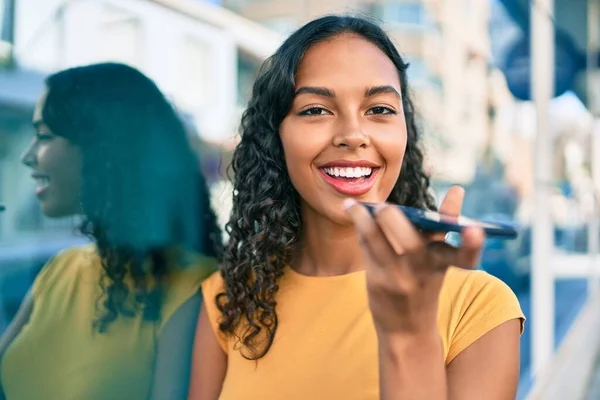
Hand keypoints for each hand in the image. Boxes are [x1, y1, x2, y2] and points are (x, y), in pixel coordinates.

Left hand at [344, 186, 484, 336]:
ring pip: (378, 242)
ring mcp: (399, 278)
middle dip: (395, 222)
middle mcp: (423, 272)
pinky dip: (361, 227)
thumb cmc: (424, 283)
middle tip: (385, 208)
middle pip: (411, 244)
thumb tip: (458, 191)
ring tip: (355, 205)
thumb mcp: (441, 261)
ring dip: (364, 220)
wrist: (407, 330)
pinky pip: (367, 248)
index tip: (476, 230)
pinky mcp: (378, 282)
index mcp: (445, 264)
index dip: (472, 244)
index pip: (465, 255)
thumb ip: (445, 228)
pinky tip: (354, 212)